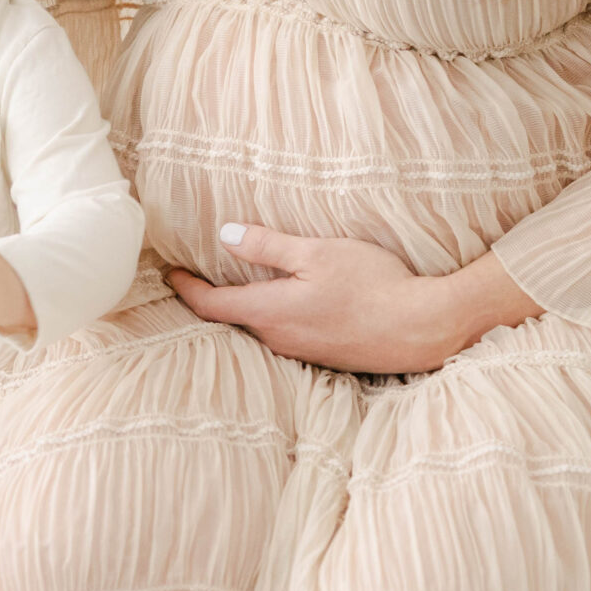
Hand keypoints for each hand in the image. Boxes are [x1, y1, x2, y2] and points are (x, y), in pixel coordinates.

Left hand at [167, 225, 536, 373]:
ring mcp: (302, 351)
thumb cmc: (371, 284)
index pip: (210, 305)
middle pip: (231, 321)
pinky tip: (283, 302)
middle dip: (210, 299)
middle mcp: (279, 339)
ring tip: (234, 285)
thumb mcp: (316, 253)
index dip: (186, 288)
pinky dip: (270, 317)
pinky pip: (284, 335)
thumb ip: (268, 246)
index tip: (169, 272)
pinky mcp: (324, 355)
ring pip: (259, 329)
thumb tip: (225, 235)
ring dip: (242, 309)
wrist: (421, 328)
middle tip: (194, 276)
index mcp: (270, 312)